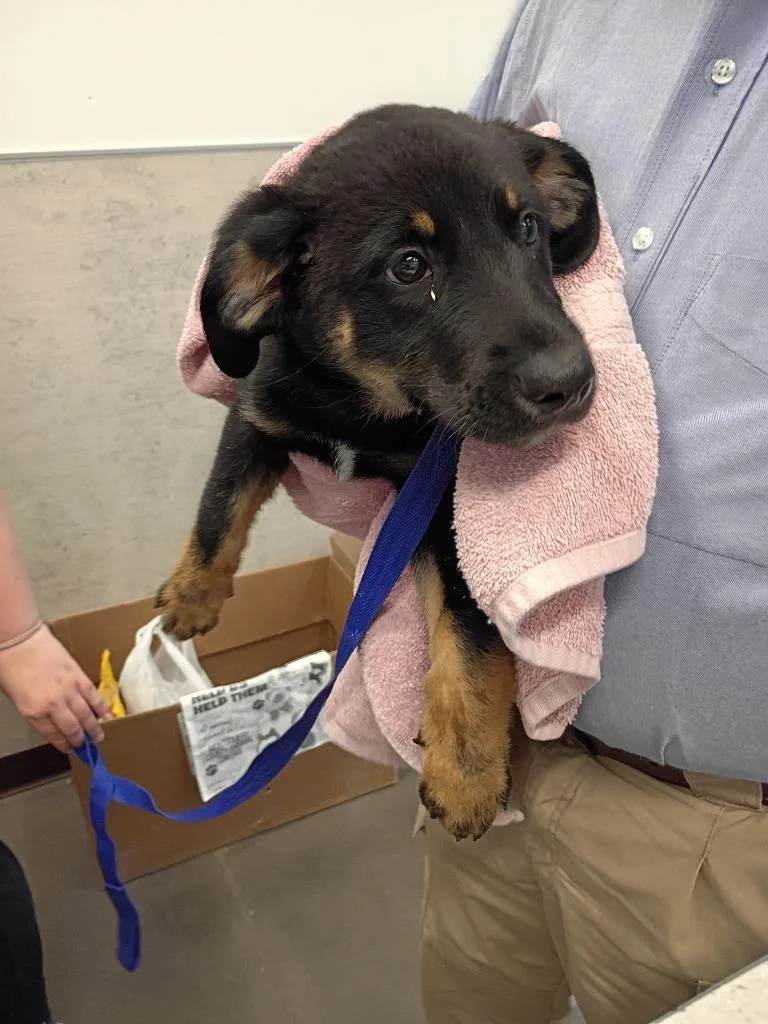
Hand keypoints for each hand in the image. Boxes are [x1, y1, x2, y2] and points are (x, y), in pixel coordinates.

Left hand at [0, 625, 111, 752]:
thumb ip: (34, 711)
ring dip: (94, 728)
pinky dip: (102, 708)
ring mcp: (68, 691)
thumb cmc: (10, 665)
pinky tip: (107, 715)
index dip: (63, 744)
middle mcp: (53, 705)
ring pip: (86, 715)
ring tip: (99, 735)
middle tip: (86, 746)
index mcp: (34, 712)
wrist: (18, 641)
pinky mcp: (79, 677)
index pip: (53, 735)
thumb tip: (49, 719)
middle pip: (72, 728)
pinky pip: (94, 697)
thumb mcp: (16, 697)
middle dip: (80, 739)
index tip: (69, 748)